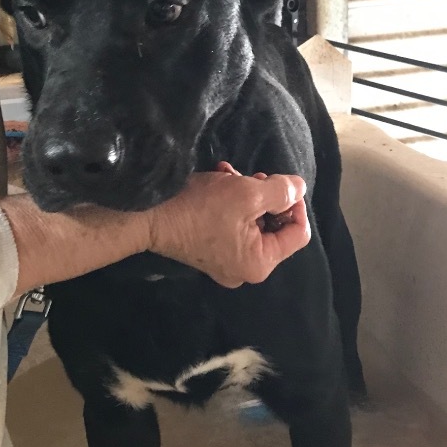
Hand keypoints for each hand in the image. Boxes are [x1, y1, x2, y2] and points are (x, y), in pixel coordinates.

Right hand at [146, 166, 309, 287]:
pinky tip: (219, 183)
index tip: (282, 183)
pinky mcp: (209, 252)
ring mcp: (225, 263)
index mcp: (260, 264)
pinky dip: (231, 204)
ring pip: (253, 224)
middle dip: (267, 198)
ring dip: (247, 195)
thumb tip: (299, 188)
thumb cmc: (201, 208)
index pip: (298, 234)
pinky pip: (233, 228)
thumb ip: (282, 191)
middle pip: (274, 228)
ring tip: (229, 176)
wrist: (147, 217)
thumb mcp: (249, 193)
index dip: (295, 204)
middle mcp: (245, 271)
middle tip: (253, 177)